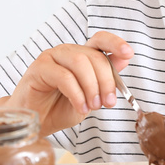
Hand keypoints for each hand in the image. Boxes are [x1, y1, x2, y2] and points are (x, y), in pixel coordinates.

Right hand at [0, 31, 132, 135]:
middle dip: (106, 81)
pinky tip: (80, 106)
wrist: (36, 124)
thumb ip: (105, 79)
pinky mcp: (38, 68)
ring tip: (93, 106)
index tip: (128, 53)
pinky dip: (76, 93)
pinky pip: (64, 76)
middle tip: (108, 102)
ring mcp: (51, 57)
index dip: (115, 43)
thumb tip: (123, 60)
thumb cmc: (60, 109)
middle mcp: (67, 52)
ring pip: (80, 63)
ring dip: (91, 87)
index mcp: (81, 55)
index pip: (100, 40)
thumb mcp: (90, 97)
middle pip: (94, 56)